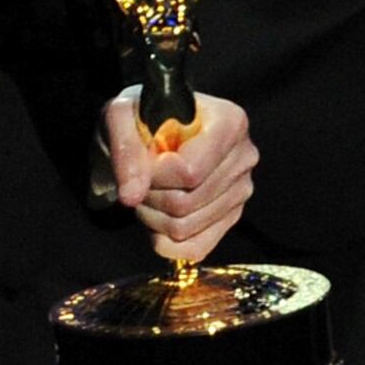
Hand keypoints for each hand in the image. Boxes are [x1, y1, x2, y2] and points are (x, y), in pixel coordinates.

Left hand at [91, 91, 258, 265]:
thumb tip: (132, 196)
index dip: (154, 175)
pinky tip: (157, 215)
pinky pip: (196, 249)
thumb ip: (124, 150)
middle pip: (186, 203)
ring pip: (186, 228)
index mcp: (230, 123)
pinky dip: (165, 241)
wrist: (150, 129)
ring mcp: (241, 190)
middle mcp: (244, 157)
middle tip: (140, 176)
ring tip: (149, 189)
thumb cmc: (140, 117)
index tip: (142, 158)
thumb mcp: (120, 116)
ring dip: (152, 215)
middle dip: (149, 195)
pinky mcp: (230, 217)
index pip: (189, 173)